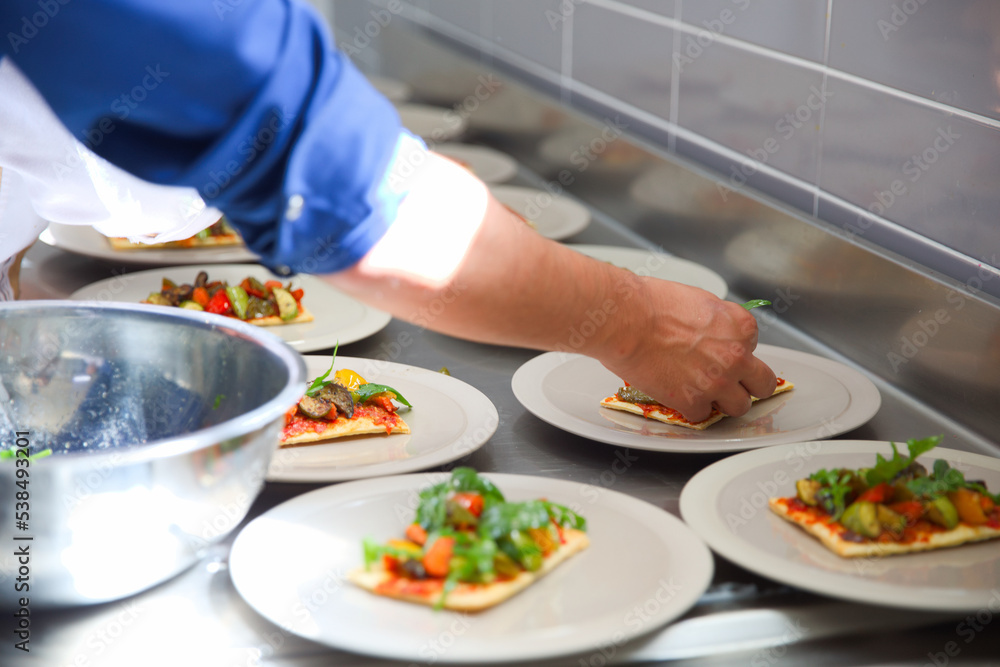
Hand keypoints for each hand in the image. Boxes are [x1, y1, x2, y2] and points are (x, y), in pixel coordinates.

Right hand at [596, 278, 775, 422]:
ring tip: (703, 392)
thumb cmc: (652, 303)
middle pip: (762, 384)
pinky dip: (690, 408)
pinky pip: (702, 416)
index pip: (754, 349)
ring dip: (722, 402)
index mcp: (741, 327)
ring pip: (739, 407)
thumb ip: (717, 323)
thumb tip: (713, 333)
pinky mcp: (692, 401)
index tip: (722, 354)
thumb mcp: (699, 300)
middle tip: (731, 383)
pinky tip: (678, 394)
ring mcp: (716, 382)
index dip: (736, 352)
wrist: (626, 319)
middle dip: (748, 385)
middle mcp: (736, 357)